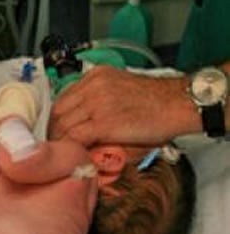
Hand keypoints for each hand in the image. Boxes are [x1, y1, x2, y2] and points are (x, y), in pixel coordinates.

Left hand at [49, 66, 194, 144]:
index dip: (56, 120)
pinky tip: (76, 158)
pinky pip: (75, 137)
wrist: (179, 104)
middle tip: (58, 149)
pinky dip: (72, 150)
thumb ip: (98, 104)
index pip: (63, 99)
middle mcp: (93, 85)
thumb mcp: (120, 93)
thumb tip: (82, 128)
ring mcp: (97, 102)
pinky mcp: (104, 121)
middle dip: (54, 133)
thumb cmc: (156, 103)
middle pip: (58, 111)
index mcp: (96, 76)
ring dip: (61, 144)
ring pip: (63, 125)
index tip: (58, 134)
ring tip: (66, 157)